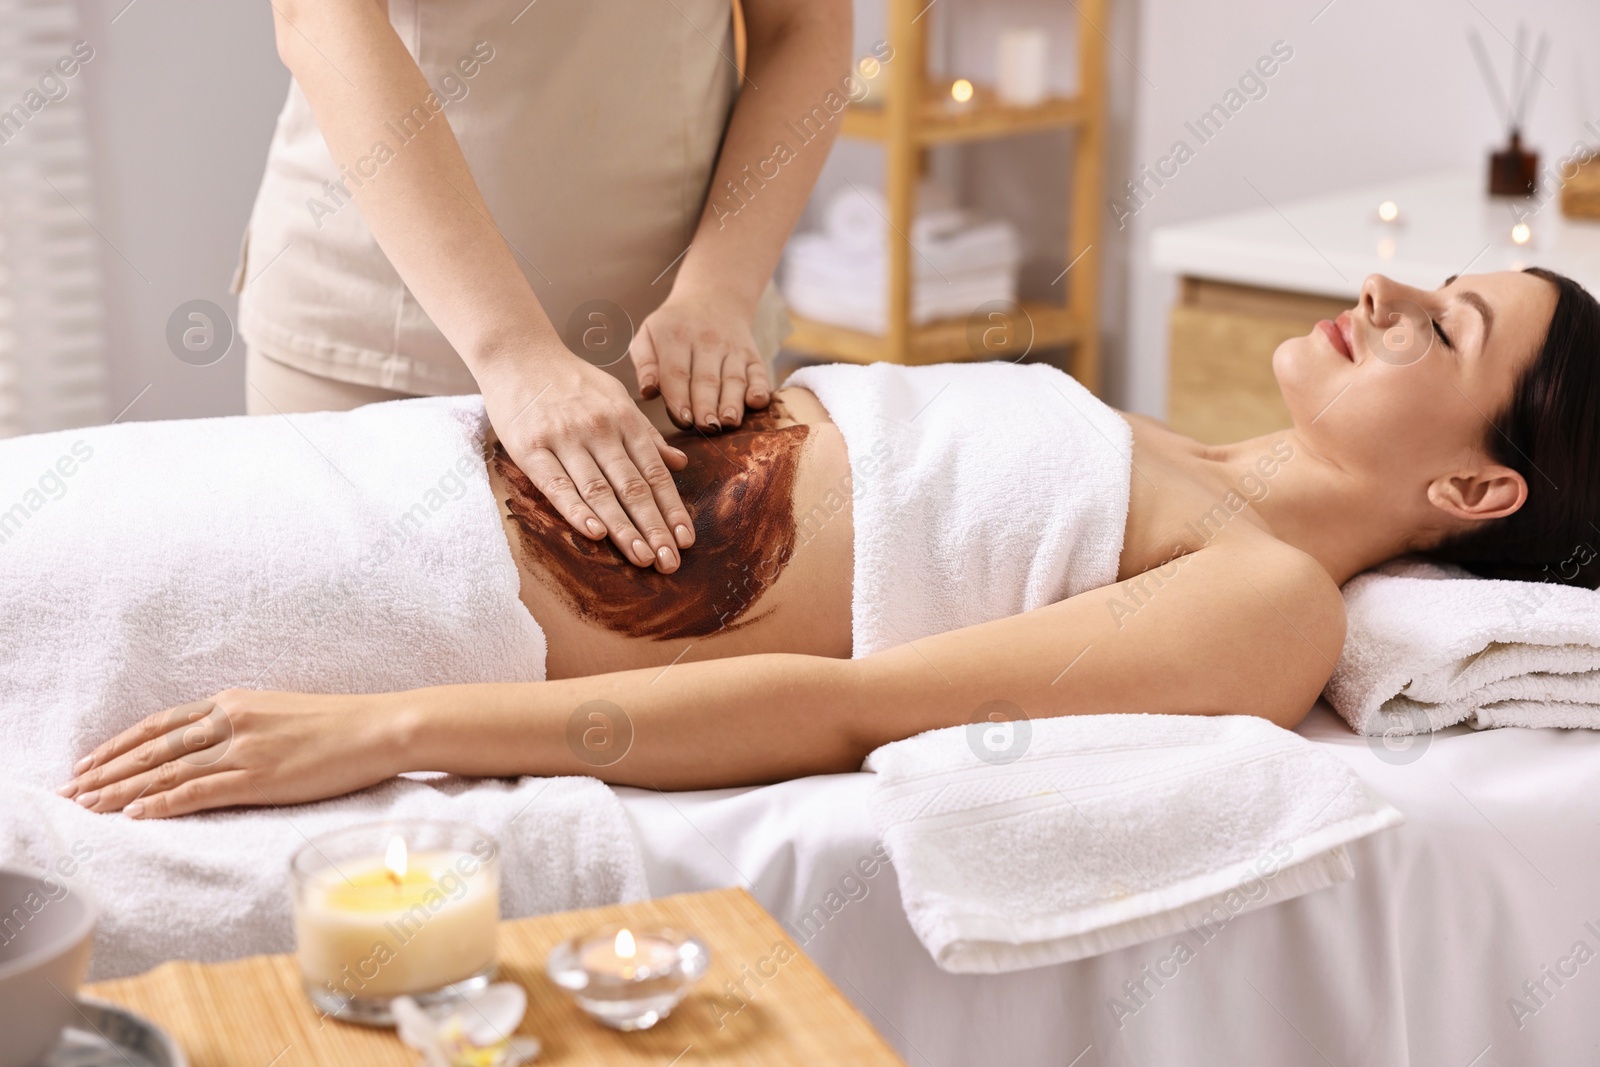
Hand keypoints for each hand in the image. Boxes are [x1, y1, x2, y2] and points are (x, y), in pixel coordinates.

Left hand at [57, 691, 401, 818]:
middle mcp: (231, 720)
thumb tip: (215, 744)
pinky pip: (198, 791)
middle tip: (71, 789)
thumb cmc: (340, 724)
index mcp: (234, 702)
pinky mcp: (260, 776)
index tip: (89, 762)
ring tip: (88, 805)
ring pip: (166, 770)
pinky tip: (135, 813)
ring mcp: (244, 748)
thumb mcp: (281, 712)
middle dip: (106, 770)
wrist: (380, 727)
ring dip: (121, 789)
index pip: (160, 724)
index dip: (119, 744)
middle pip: (152, 747)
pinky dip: (161, 802)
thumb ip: (244, 724)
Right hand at [481, 348, 692, 571]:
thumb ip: (646, 433)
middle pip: (633, 487)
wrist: (517, 352)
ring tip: (642, 557)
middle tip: (670, 562)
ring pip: (599, 491)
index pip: (655, 472)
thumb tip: (680, 463)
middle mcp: (600, 430)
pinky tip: (595, 534)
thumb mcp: (616, 396)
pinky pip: (557, 484)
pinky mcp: (530, 448)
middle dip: (654, 528)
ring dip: (623, 528)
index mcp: (624, 419)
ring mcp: (565, 439)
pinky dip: (576, 510)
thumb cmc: (570, 379)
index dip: (672, 509)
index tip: (686, 540)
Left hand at [631, 290, 770, 431]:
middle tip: (706, 427)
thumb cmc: (672, 327)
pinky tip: (757, 402)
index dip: (680, 398)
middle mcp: (707, 342)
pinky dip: (760, 388)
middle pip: (707, 379)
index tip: (682, 421)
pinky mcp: (752, 355)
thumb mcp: (648, 335)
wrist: (711, 298)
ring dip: (733, 402)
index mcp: (675, 338)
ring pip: (733, 379)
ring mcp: (732, 349)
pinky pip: (759, 373)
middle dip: (707, 406)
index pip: (677, 373)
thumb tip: (647, 392)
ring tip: (729, 421)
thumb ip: (644, 364)